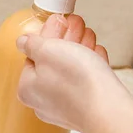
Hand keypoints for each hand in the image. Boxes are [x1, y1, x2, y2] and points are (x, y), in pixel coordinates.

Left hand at [16, 14, 131, 132]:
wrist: (109, 109)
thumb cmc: (77, 81)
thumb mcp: (47, 50)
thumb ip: (31, 44)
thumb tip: (23, 42)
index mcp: (27, 88)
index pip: (33, 56)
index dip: (47, 36)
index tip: (59, 22)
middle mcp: (43, 102)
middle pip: (52, 64)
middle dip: (65, 41)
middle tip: (75, 24)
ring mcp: (66, 108)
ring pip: (70, 72)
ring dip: (79, 50)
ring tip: (88, 36)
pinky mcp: (87, 110)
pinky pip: (85, 84)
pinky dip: (91, 66)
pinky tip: (97, 54)